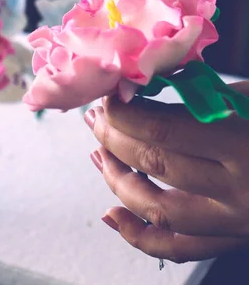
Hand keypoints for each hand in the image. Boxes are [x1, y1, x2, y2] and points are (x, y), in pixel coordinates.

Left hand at [85, 82, 248, 262]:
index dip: (126, 113)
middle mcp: (235, 190)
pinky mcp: (232, 239)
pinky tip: (112, 215)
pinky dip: (138, 235)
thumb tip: (152, 82)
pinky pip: (177, 248)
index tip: (107, 97)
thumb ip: (207, 94)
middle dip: (114, 138)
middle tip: (96, 117)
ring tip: (97, 153)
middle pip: (154, 165)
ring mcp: (232, 221)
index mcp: (242, 145)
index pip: (164, 131)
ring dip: (116, 181)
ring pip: (156, 210)